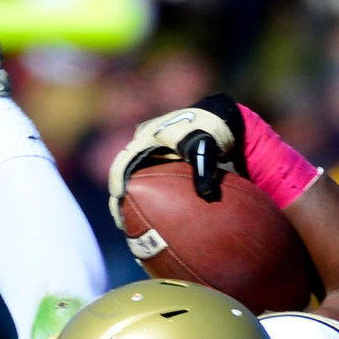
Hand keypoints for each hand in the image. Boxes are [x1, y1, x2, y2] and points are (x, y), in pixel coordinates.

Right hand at [105, 95, 246, 226]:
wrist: (221, 117)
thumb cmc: (211, 128)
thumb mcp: (206, 146)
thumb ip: (204, 169)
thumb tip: (206, 194)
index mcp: (147, 136)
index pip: (124, 161)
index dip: (117, 182)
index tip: (117, 204)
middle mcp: (144, 141)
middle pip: (124, 170)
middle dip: (119, 196)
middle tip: (120, 222)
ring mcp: (150, 149)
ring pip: (133, 174)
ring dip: (129, 194)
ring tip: (129, 221)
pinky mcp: (159, 156)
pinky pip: (146, 174)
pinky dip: (144, 191)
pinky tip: (149, 211)